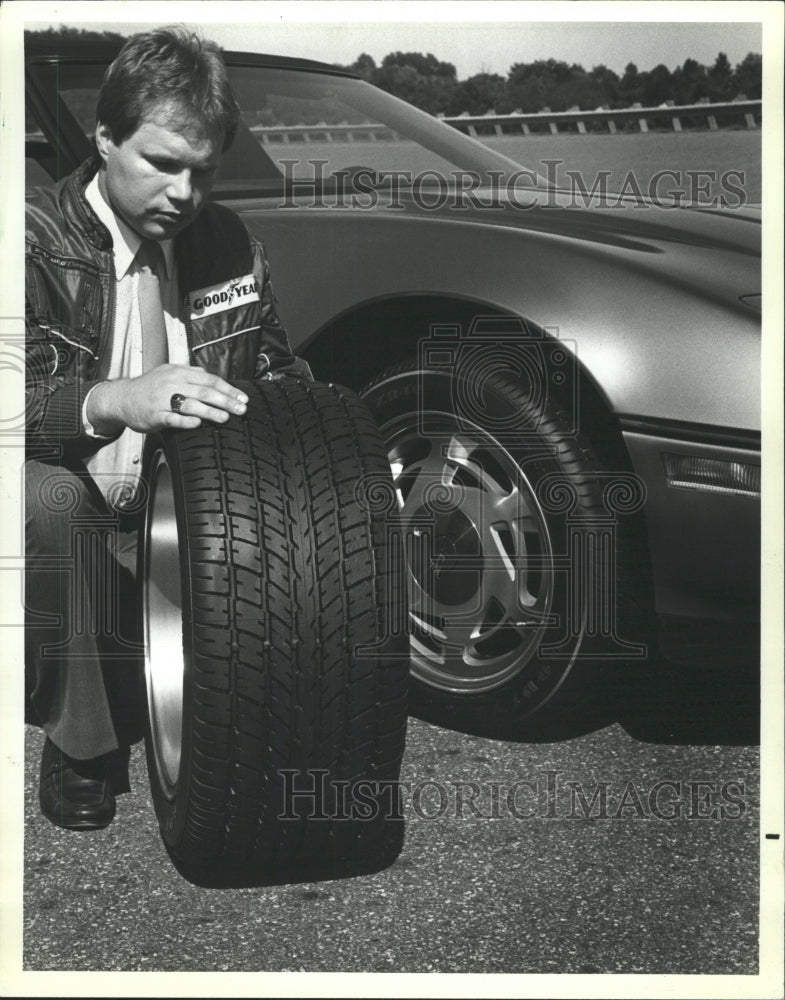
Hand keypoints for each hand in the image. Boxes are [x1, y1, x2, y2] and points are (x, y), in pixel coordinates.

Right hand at [86, 364, 247, 434]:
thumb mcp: (169, 373)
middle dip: (225, 401)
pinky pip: (172, 418)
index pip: (210, 379)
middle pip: (204, 391)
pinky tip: (197, 423)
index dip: (228, 389)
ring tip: (225, 418)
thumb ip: (190, 374)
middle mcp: (173, 384)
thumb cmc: (149, 387)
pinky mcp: (155, 415)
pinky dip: (185, 421)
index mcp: (179, 372)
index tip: (242, 398)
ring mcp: (163, 399)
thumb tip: (210, 376)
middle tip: (241, 409)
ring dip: (209, 411)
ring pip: (190, 404)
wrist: (122, 397)